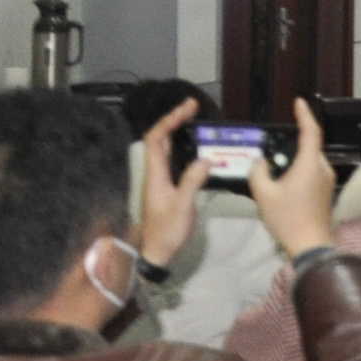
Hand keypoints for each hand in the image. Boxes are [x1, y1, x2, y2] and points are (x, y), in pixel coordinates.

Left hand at [136, 98, 207, 268]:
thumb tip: (206, 158)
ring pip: (166, 149)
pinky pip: (174, 161)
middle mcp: (154, 173)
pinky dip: (184, 148)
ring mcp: (160, 180)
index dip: (170, 120)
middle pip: (159, 139)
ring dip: (178, 132)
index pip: (156, 139)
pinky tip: (198, 149)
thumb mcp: (182, 207)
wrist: (155, 253)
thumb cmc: (166, 231)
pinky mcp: (167, 188)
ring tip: (197, 123)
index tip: (189, 108)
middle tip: (194, 108)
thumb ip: (192, 182)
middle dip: (174, 120)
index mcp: (154, 174)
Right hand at [246, 100, 336, 258]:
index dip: (305, 115)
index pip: (311, 132)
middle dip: (289, 147)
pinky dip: (297, 173)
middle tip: (269, 153)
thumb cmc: (287, 217)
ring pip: (308, 163)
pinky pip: (311, 174)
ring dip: (292, 163)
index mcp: (311, 164)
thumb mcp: (264, 194)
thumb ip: (258, 172)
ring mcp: (327, 181)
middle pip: (307, 149)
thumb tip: (260, 161)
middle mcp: (323, 168)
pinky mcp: (326, 192)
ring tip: (272, 174)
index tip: (298, 102)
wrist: (311, 244)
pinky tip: (282, 186)